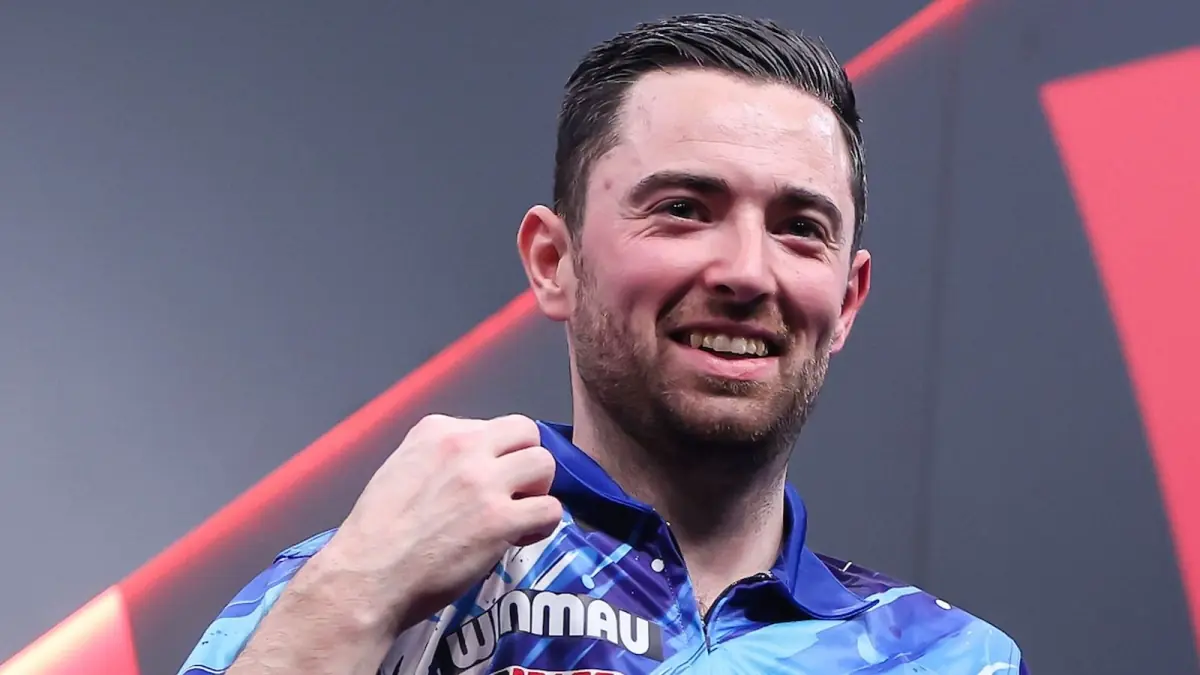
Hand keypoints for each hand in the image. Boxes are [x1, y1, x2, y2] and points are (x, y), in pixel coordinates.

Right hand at [311, 414, 561, 628]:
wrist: (368, 575)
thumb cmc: (377, 532)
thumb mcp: (401, 469)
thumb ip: (441, 458)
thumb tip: (475, 467)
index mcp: (436, 430)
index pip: (492, 426)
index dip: (497, 455)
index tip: (485, 481)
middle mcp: (464, 446)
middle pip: (528, 433)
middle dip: (526, 463)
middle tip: (513, 493)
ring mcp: (484, 481)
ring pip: (544, 464)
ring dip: (537, 491)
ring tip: (518, 514)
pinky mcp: (500, 519)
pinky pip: (550, 509)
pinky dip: (542, 524)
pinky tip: (520, 537)